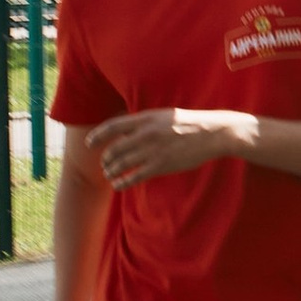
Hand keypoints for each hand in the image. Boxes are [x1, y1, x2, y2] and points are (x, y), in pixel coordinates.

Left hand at [82, 108, 244, 185]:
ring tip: (109, 174)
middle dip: (106, 158)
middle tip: (104, 163)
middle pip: (115, 148)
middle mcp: (146, 134)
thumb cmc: (189, 123)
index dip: (97, 135)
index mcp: (146, 119)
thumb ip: (144, 124)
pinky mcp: (161, 165)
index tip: (89, 143)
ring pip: (122, 163)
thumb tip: (126, 133)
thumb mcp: (164, 116)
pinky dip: (123, 181)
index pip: (113, 126)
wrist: (211, 133)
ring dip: (112, 170)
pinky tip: (117, 184)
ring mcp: (153, 150)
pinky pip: (135, 176)